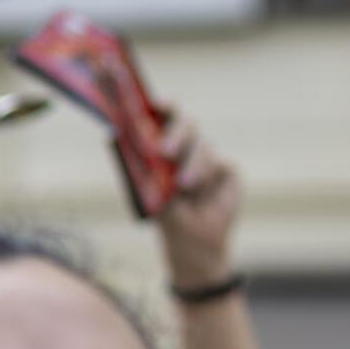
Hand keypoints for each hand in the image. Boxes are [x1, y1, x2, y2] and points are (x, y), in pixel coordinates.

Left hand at [155, 107, 241, 292]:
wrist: (193, 244)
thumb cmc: (168, 218)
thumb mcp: (152, 196)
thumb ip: (145, 171)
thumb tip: (123, 144)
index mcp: (164, 148)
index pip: (162, 119)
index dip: (161, 107)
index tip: (155, 104)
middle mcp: (185, 148)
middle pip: (185, 124)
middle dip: (176, 133)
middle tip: (164, 151)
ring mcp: (206, 157)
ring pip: (201, 145)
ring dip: (192, 164)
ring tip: (184, 186)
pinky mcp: (226, 169)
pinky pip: (218, 163)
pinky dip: (207, 175)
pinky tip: (199, 191)